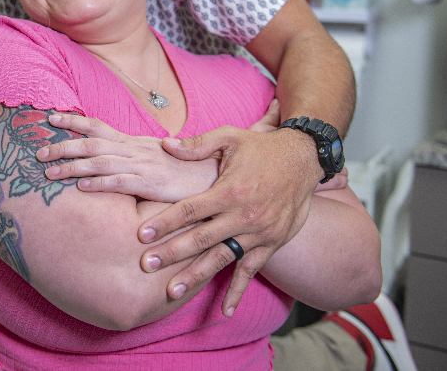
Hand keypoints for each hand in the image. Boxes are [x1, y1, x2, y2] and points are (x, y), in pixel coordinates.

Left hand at [37, 114, 218, 202]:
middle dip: (62, 146)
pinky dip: (99, 183)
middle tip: (38, 152)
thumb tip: (111, 158)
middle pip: (92, 142)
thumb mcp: (156, 157)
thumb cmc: (185, 168)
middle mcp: (133, 150)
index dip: (73, 121)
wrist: (215, 176)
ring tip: (48, 173)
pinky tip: (81, 187)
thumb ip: (133, 156)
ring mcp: (141, 166)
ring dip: (71, 166)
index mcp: (133, 142)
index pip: (98, 126)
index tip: (50, 118)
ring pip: (99, 162)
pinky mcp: (150, 183)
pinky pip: (120, 182)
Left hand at [138, 101, 322, 316]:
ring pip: (221, 259)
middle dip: (172, 253)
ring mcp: (259, 233)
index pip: (190, 210)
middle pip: (201, 239)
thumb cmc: (262, 147)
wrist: (304, 159)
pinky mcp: (271, 243)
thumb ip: (197, 145)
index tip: (142, 234)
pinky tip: (225, 310)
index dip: (165, 222)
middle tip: (147, 265)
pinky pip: (251, 270)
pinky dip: (239, 291)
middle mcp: (243, 216)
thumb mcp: (230, 137)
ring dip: (195, 276)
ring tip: (171, 291)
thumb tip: (165, 144)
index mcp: (230, 191)